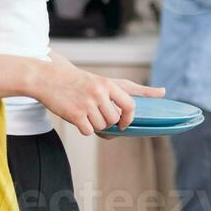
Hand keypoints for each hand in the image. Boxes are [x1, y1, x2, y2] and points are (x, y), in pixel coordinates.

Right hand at [30, 62, 165, 135]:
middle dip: (108, 123)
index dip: (129, 119)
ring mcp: (86, 104)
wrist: (48, 78)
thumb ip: (132, 90)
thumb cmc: (80, 82)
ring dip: (95, 125)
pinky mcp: (75, 114)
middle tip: (96, 115)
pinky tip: (77, 118)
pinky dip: (84, 129)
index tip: (124, 124)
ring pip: (102, 127)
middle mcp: (99, 93)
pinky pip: (88, 131)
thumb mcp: (105, 81)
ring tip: (85, 113)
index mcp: (108, 85)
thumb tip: (163, 92)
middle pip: (114, 120)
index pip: (130, 106)